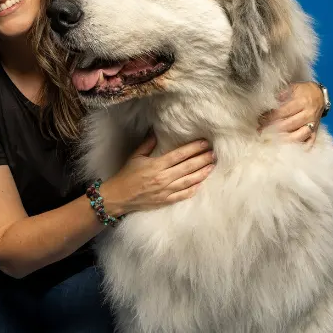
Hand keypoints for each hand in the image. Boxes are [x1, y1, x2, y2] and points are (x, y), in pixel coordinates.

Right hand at [101, 131, 215, 215]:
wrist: (119, 197)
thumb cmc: (126, 176)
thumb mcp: (135, 157)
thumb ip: (148, 144)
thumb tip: (156, 131)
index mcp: (156, 165)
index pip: (179, 155)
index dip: (194, 148)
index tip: (205, 143)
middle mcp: (163, 178)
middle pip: (188, 167)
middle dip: (202, 159)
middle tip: (214, 153)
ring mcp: (165, 191)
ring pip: (189, 181)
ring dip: (202, 173)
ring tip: (212, 166)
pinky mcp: (165, 201)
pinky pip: (183, 195)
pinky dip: (193, 189)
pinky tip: (201, 183)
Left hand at [258, 82, 324, 144]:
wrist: (319, 95)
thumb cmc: (303, 91)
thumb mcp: (293, 87)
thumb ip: (281, 95)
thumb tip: (268, 103)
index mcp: (302, 102)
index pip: (284, 112)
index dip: (270, 117)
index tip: (260, 120)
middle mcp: (309, 114)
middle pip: (290, 125)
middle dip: (273, 129)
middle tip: (261, 132)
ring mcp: (313, 124)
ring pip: (299, 135)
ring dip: (284, 140)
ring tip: (272, 141)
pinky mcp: (316, 131)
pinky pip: (310, 142)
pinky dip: (301, 147)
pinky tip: (290, 149)